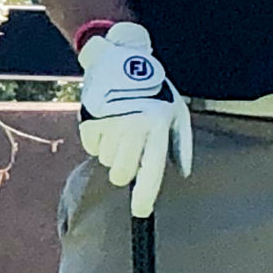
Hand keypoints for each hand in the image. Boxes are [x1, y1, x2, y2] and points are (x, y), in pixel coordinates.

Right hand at [76, 22, 192, 218]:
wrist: (121, 61)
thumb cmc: (155, 90)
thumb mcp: (177, 112)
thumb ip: (182, 143)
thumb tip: (183, 172)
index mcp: (157, 127)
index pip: (151, 169)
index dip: (145, 194)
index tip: (141, 212)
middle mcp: (133, 128)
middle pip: (122, 174)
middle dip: (125, 169)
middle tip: (131, 150)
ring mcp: (109, 126)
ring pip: (106, 162)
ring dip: (113, 153)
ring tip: (122, 129)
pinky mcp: (89, 122)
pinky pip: (91, 148)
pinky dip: (99, 141)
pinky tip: (108, 123)